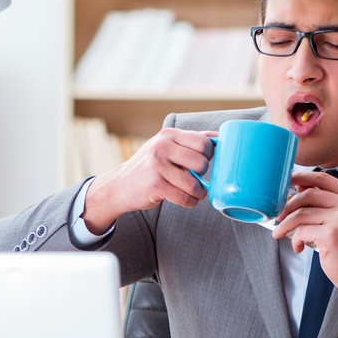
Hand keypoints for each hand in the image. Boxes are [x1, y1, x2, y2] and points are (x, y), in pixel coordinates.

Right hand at [82, 128, 216, 233]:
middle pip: (201, 162)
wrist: (119, 186)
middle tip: (197, 178)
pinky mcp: (155, 185)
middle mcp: (162, 147)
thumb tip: (218, 137)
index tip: (202, 163)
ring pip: (194, 183)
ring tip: (195, 193)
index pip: (203, 142)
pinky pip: (184, 197)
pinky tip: (187, 200)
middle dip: (204, 174)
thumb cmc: (148, 167)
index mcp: (168, 135)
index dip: (209, 155)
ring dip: (199, 192)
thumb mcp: (164, 146)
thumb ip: (189, 141)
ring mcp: (157, 166)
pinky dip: (190, 202)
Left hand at [270, 170, 337, 304]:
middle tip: (278, 216)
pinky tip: (298, 246)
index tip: (286, 181)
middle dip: (288, 205)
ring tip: (280, 232)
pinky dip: (295, 239)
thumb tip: (300, 187)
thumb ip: (324, 203)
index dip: (300, 177)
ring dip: (285, 224)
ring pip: (301, 213)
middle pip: (308, 194)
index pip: (322, 178)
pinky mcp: (331, 234)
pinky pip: (302, 231)